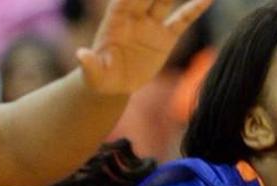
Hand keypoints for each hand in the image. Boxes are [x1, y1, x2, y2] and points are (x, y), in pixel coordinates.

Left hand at [80, 0, 212, 94]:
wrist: (115, 85)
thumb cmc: (100, 78)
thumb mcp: (94, 75)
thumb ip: (90, 65)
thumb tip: (81, 55)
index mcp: (116, 20)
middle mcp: (135, 17)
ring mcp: (152, 25)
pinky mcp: (166, 38)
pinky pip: (183, 19)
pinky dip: (195, 8)